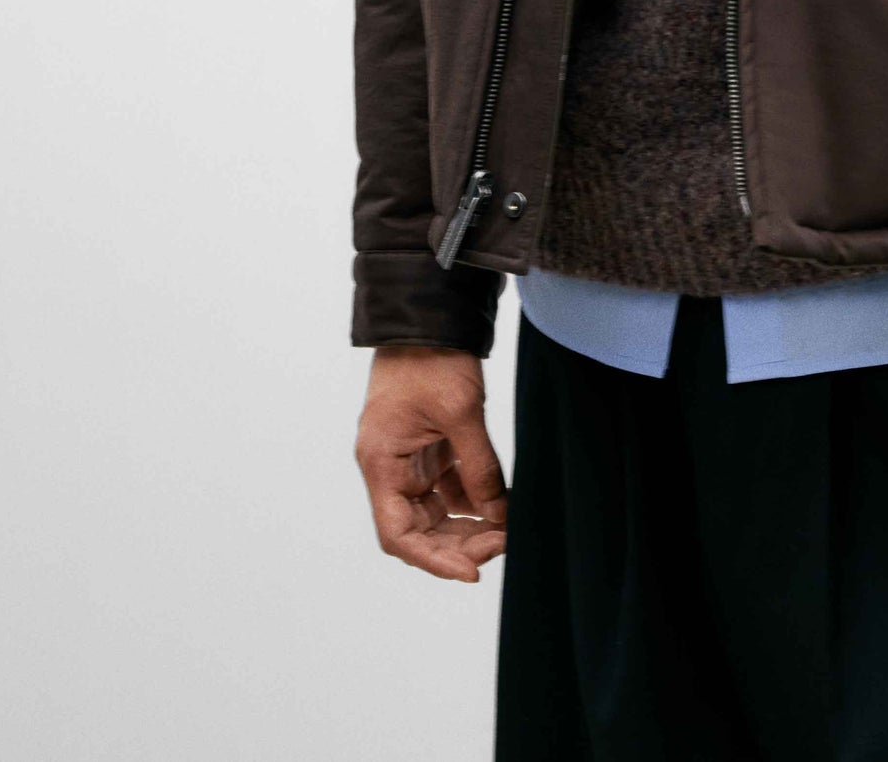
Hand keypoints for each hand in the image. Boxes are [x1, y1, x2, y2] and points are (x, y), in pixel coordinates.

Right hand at [355, 344, 507, 580]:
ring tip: (505, 530)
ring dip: (468, 525)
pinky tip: (499, 506)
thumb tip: (500, 514)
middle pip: (418, 528)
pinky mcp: (428, 447)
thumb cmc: (432, 358)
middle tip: (502, 545)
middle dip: (459, 543)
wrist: (430, 315)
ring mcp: (409, 457)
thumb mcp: (461, 411)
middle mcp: (390, 466)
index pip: (398, 534)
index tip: (470, 572)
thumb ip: (479, 467)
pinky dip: (471, 500)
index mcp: (382, 462)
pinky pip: (447, 487)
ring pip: (435, 512)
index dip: (433, 560)